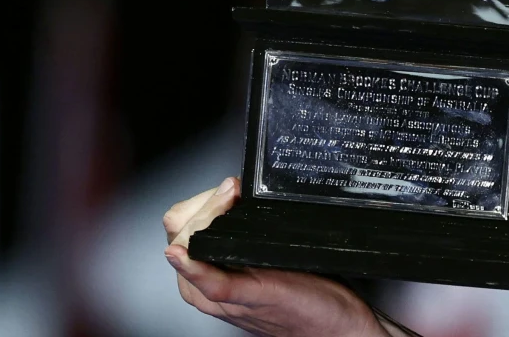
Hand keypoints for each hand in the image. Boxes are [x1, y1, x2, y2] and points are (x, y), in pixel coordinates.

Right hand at [162, 177, 392, 336]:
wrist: (331, 323)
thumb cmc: (302, 290)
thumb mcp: (266, 251)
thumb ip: (246, 227)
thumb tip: (241, 190)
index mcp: (208, 269)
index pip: (180, 223)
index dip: (201, 199)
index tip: (228, 186)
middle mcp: (206, 283)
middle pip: (178, 231)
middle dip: (203, 203)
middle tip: (231, 191)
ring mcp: (224, 294)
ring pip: (189, 248)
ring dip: (205, 219)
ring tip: (230, 200)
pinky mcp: (248, 299)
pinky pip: (212, 285)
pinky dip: (196, 269)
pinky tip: (187, 256)